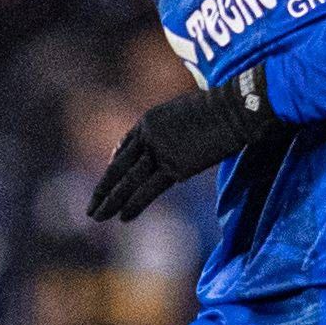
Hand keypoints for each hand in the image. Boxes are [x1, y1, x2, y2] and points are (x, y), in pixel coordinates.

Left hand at [87, 68, 281, 221]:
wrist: (234, 109)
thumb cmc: (220, 106)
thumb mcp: (186, 111)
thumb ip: (173, 127)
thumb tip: (178, 139)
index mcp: (149, 120)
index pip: (125, 145)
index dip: (114, 163)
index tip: (109, 176)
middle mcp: (148, 135)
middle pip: (119, 166)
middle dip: (103, 189)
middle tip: (91, 207)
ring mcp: (160, 151)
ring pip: (128, 181)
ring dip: (111, 202)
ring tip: (97, 218)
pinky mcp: (175, 166)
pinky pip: (149, 189)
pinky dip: (135, 204)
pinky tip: (123, 218)